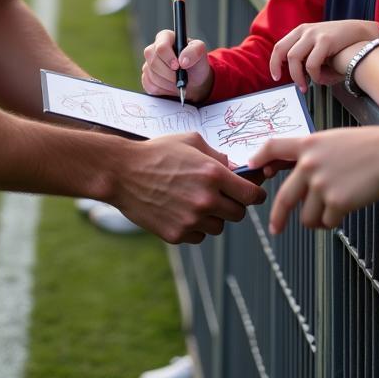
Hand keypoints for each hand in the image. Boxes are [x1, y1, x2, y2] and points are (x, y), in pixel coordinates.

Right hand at [112, 132, 265, 242]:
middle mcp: (206, 199)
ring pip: (219, 227)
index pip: (252, 195)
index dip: (255, 194)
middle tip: (220, 195)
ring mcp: (191, 220)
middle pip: (239, 214)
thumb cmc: (157, 152)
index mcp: (213, 174)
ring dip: (213, 217)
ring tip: (194, 200)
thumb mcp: (191, 142)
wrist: (123, 172)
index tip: (253, 193)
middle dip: (233, 204)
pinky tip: (180, 210)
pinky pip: (199, 236)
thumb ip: (218, 156)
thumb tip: (235, 169)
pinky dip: (195, 227)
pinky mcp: (177, 235)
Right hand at [142, 29, 213, 102]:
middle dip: (169, 73)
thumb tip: (182, 60)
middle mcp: (154, 49)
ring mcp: (148, 64)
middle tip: (180, 78)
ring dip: (167, 83)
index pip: (161, 47)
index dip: (169, 58)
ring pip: (151, 75)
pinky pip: (150, 86)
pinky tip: (171, 86)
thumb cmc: (196, 63)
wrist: (194, 82)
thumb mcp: (200, 52)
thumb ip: (194, 51)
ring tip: (178, 81)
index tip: (178, 66)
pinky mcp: (146, 78)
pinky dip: (163, 90)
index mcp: (165, 37)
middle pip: (153, 61)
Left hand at [248, 128, 378, 233]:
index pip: (273, 147)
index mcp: (308, 144)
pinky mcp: (336, 201)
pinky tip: (345, 210)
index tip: (253, 168)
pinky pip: (327, 222)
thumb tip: (298, 173)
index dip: (259, 157)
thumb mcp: (333, 140)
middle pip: (285, 197)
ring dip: (316, 219)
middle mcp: (309, 164)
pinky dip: (334, 221)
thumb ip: (313, 154)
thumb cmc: (367, 146)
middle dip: (278, 216)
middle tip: (275, 228)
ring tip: (330, 211)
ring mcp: (321, 184)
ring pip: (307, 216)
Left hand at [269, 20, 378, 91]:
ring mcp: (315, 34)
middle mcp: (305, 30)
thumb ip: (308, 57)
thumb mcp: (320, 46)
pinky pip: (311, 63)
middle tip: (285, 82)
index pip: (279, 46)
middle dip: (279, 68)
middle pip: (282, 50)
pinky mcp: (325, 40)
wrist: (363, 34)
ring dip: (297, 76)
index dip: (274, 62)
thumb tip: (298, 76)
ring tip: (305, 86)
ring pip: (294, 58)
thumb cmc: (341, 45)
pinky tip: (320, 80)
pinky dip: (313, 75)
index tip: (275, 76)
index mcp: (301, 31)